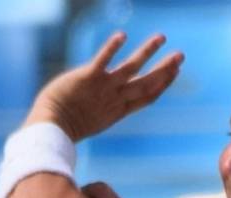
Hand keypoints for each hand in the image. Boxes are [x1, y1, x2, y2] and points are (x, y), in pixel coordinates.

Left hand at [25, 31, 183, 140]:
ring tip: (160, 37)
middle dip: (164, 69)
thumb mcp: (93, 120)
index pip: (147, 96)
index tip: (176, 71)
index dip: (163, 83)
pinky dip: (111, 48)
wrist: (50, 129)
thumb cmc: (67, 126)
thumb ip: (104, 109)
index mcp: (118, 110)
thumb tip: (111, 106)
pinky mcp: (87, 77)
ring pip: (130, 68)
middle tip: (180, 55)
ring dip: (146, 52)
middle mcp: (114, 98)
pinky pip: (102, 61)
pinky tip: (122, 36)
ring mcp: (103, 87)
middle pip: (146, 83)